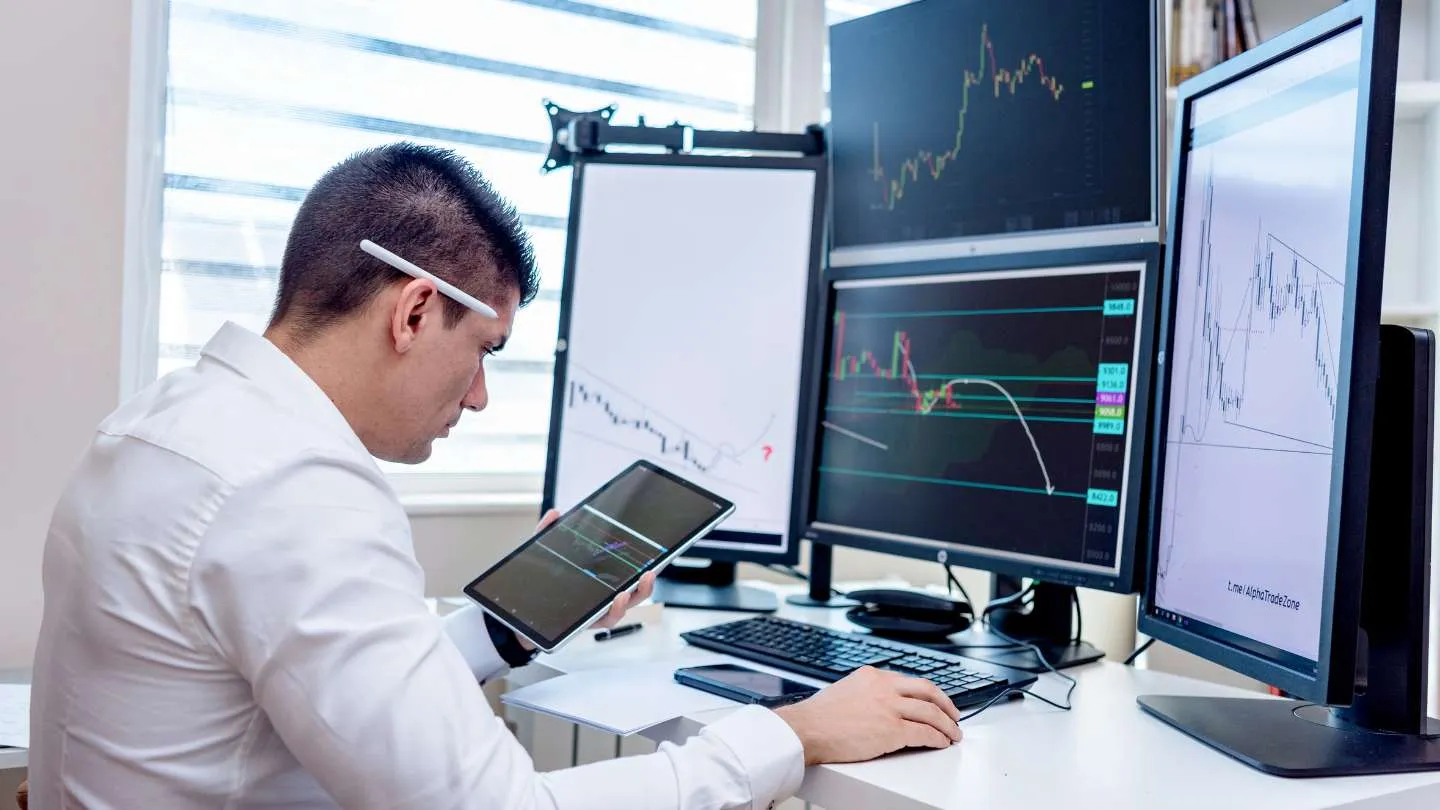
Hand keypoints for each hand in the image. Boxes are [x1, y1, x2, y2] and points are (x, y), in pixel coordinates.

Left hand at [514, 510, 657, 650]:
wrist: (518, 617)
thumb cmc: (536, 587)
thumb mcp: (542, 555)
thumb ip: (547, 533)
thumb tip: (555, 513)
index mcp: (597, 578)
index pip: (626, 570)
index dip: (643, 562)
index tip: (657, 552)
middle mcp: (600, 596)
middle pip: (633, 590)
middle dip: (647, 582)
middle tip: (651, 571)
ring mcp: (594, 611)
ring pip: (623, 607)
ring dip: (633, 597)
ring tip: (634, 585)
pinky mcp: (585, 623)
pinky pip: (606, 620)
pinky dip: (614, 610)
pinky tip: (615, 599)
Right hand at [774, 667, 960, 764]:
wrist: (805, 729)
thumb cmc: (818, 717)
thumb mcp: (844, 691)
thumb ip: (865, 693)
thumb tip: (878, 706)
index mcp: (873, 675)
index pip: (909, 681)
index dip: (928, 693)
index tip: (934, 701)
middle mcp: (884, 687)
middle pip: (927, 690)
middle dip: (946, 704)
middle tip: (954, 715)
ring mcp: (889, 708)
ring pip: (931, 712)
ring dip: (947, 725)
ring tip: (953, 734)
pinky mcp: (891, 730)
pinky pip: (924, 733)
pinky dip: (937, 738)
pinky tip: (941, 743)